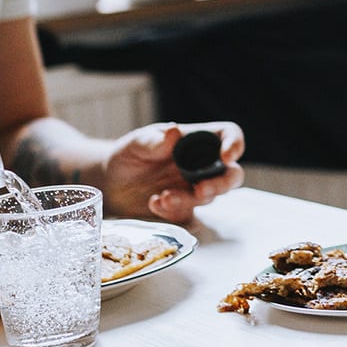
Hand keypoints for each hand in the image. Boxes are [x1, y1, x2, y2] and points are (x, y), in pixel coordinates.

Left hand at [101, 121, 244, 222]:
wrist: (111, 183)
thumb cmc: (129, 155)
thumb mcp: (136, 143)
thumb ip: (154, 140)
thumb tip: (174, 130)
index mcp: (197, 140)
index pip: (228, 135)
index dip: (234, 144)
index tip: (226, 156)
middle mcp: (202, 165)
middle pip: (232, 174)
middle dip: (222, 184)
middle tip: (201, 191)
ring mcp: (194, 189)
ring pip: (209, 197)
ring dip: (189, 200)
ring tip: (163, 197)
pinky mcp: (184, 210)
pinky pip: (189, 216)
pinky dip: (174, 213)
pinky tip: (154, 204)